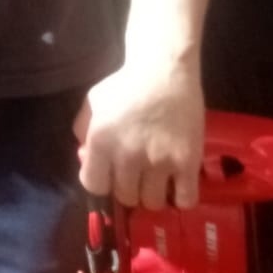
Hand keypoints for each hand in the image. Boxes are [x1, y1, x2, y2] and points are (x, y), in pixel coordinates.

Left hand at [76, 57, 204, 209]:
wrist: (163, 69)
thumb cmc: (125, 85)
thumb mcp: (94, 102)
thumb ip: (84, 132)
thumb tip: (86, 160)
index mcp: (101, 141)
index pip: (93, 185)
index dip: (101, 181)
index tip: (109, 174)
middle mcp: (128, 155)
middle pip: (125, 197)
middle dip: (128, 187)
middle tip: (135, 173)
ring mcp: (160, 161)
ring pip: (152, 202)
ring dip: (152, 193)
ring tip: (156, 178)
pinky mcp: (188, 161)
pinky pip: (185, 200)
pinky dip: (181, 198)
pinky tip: (177, 184)